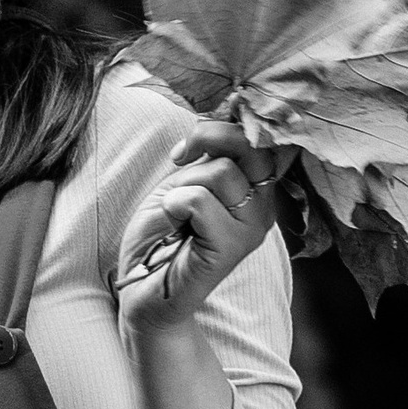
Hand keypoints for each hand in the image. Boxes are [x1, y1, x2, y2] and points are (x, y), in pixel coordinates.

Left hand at [111, 119, 282, 330]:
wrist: (142, 287)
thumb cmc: (162, 234)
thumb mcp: (185, 183)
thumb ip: (210, 158)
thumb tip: (219, 121)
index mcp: (256, 190)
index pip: (265, 139)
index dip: (228, 125)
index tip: (192, 143)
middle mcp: (263, 208)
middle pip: (254, 147)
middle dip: (210, 137)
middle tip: (181, 158)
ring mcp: (250, 229)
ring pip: (221, 173)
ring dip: (183, 185)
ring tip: (176, 212)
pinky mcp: (229, 248)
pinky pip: (199, 201)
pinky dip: (174, 205)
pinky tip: (173, 225)